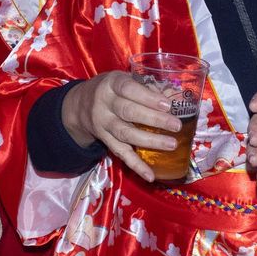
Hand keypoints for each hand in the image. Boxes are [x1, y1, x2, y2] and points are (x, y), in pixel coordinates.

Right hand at [61, 71, 180, 183]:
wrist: (80, 105)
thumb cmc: (111, 89)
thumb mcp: (124, 80)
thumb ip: (147, 86)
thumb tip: (174, 96)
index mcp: (112, 84)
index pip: (128, 89)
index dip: (148, 97)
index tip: (167, 105)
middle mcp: (104, 103)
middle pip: (128, 112)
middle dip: (154, 119)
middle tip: (176, 125)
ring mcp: (103, 124)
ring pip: (125, 134)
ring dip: (150, 141)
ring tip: (171, 144)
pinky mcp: (104, 141)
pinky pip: (120, 153)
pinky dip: (135, 165)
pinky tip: (150, 175)